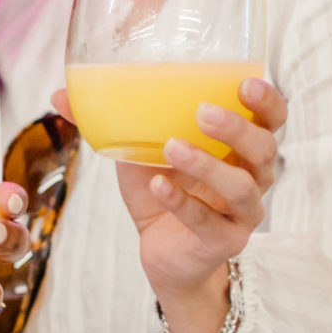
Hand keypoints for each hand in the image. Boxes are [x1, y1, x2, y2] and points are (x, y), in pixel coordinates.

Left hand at [57, 77, 286, 332]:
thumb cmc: (160, 188)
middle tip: (203, 112)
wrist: (160, 250)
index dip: (267, 100)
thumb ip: (109, 121)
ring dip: (208, 165)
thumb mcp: (137, 149)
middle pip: (265, 148)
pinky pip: (207, 222)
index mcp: (240, 146)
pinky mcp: (224, 242)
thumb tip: (59, 94)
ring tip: (172, 147)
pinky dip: (182, 202)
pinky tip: (158, 186)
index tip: (246, 82)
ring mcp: (241, 213)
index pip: (272, 118)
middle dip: (238, 128)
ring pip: (241, 187)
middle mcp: (252, 177)